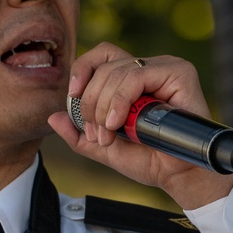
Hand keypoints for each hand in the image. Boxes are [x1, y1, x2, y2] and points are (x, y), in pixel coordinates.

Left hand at [47, 43, 232, 209]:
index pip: (100, 56)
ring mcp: (164, 68)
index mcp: (131, 80)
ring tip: (110, 135)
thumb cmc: (149, 161)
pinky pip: (137, 76)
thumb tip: (53, 116)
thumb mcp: (104, 148)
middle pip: (104, 67)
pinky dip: (120, 99)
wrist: (177, 175)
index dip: (82, 71)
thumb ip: (79, 134)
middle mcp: (148, 69)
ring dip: (104, 107)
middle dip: (91, 103)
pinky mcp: (178, 72)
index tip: (72, 98)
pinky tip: (118, 122)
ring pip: (117, 72)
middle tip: (98, 134)